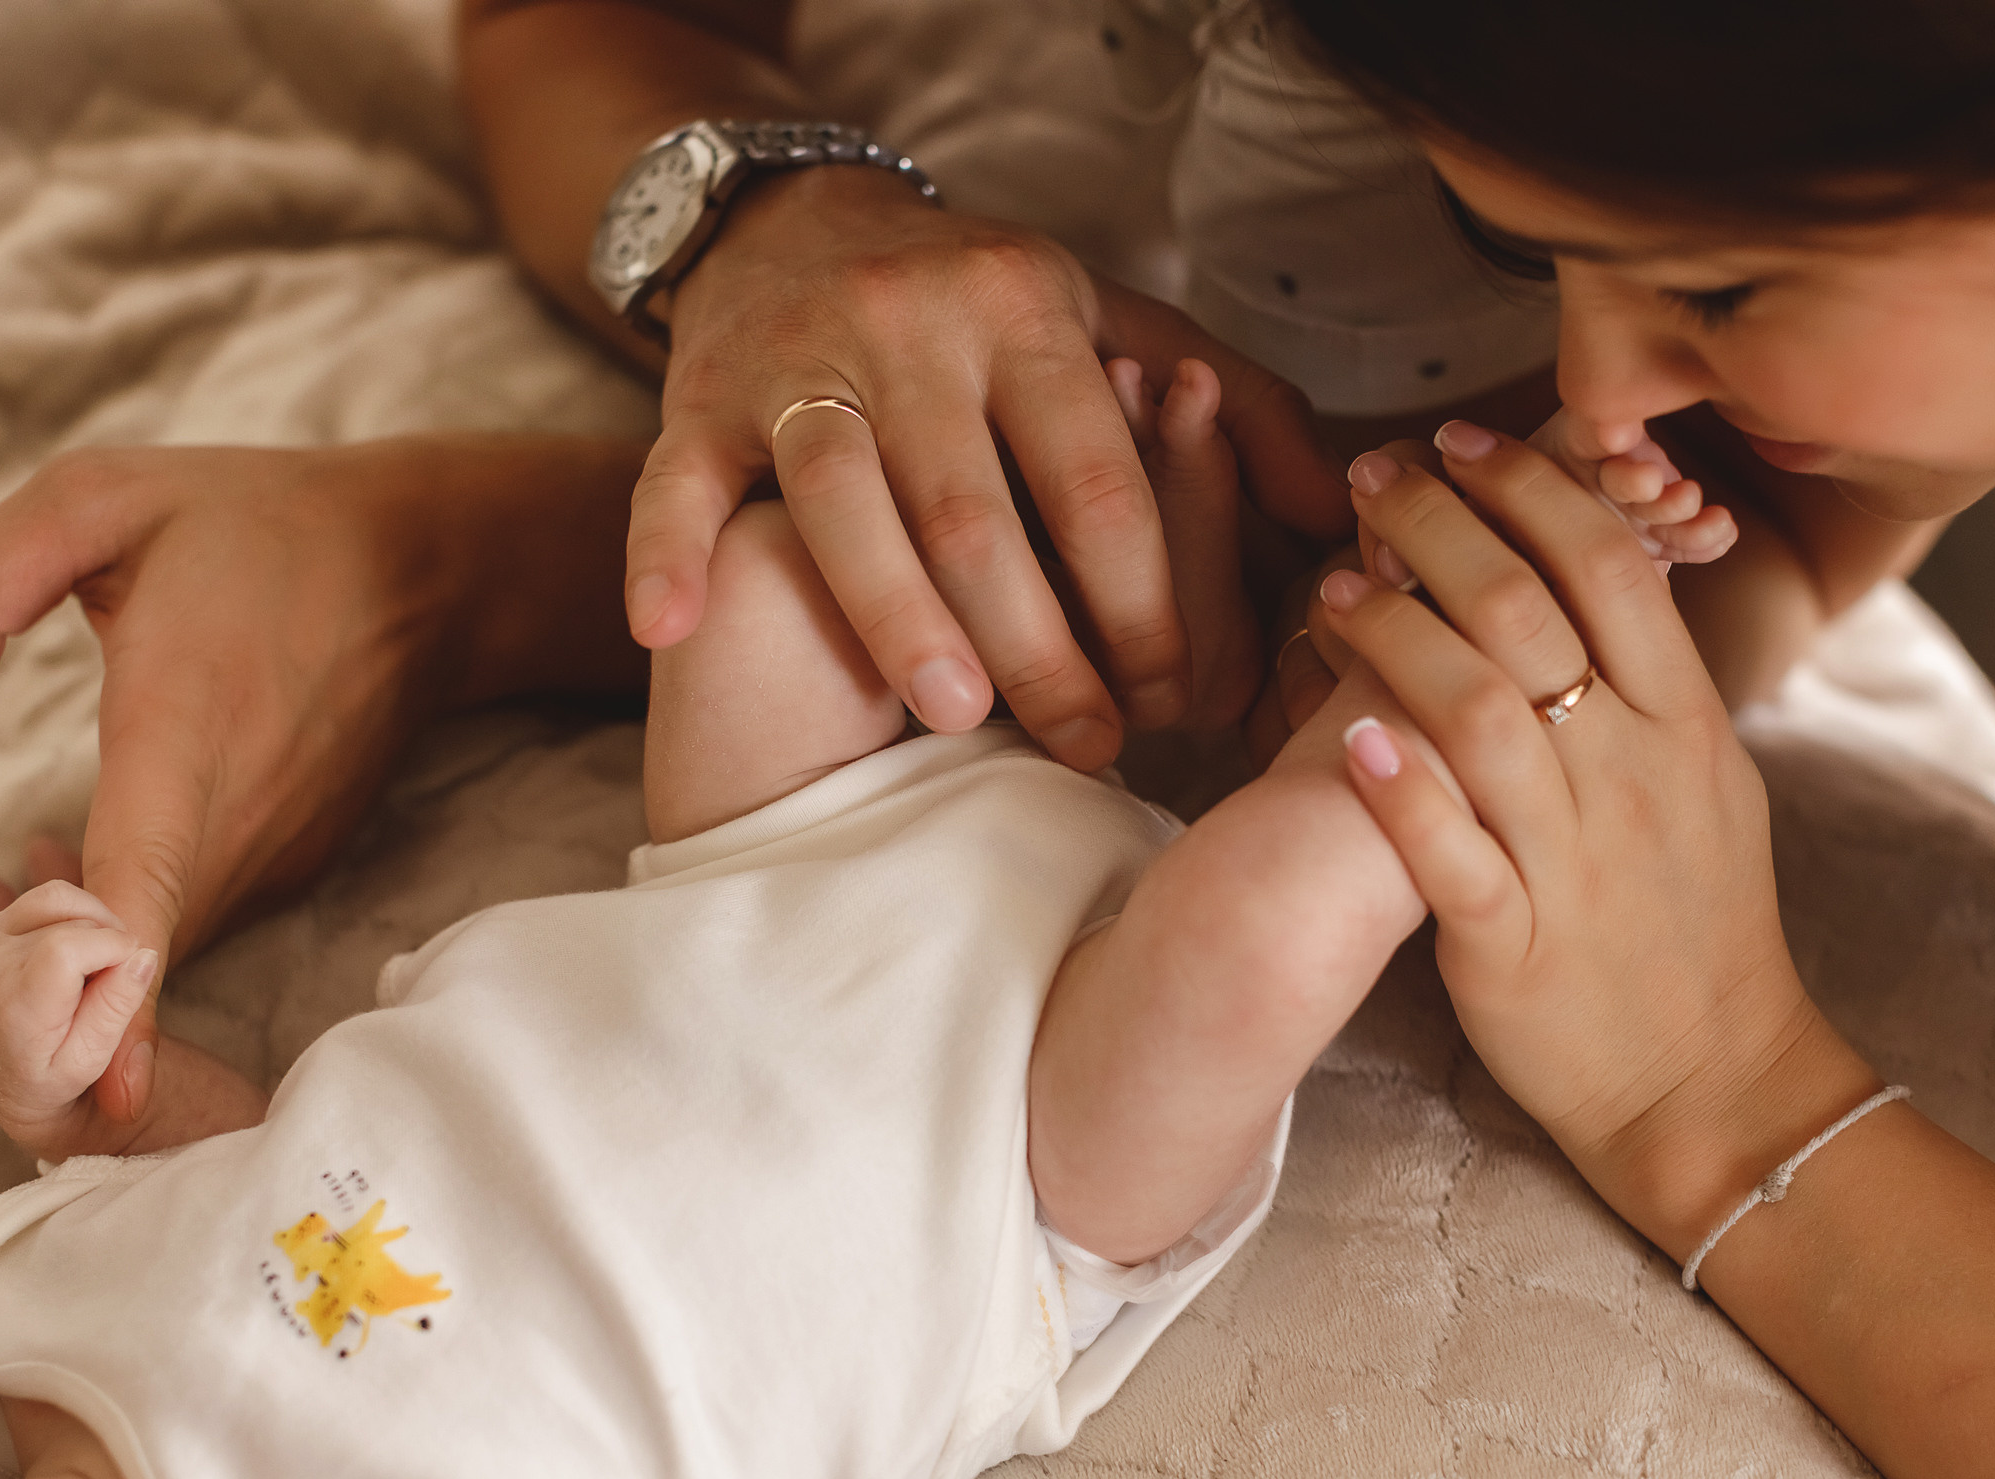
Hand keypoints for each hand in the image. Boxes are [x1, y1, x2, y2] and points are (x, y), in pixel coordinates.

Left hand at [0, 443, 493, 1117]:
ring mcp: (269, 852)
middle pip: (121, 959)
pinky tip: (52, 873)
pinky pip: (176, 926)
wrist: (426, 572)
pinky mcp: (281, 866)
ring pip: (146, 952)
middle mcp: (237, 818)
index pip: (145, 887)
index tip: (100, 1100)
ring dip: (52, 961)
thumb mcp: (96, 500)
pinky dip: (108, 932)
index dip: (113, 997)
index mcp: (183, 729)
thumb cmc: (255, 527)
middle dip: (11, 1003)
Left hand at [0, 882, 157, 1158]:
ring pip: (62, 898)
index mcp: (16, 1006)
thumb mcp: (94, 1063)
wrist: (14, 1086)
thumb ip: (120, 1012)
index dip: (116, 950)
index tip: (133, 975)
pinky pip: (53, 895)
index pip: (69, 947)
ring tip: (102, 966)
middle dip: (113, 944)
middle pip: (76, 924)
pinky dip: (82, 913)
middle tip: (112, 988)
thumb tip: (143, 959)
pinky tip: (85, 949)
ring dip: (98, 922)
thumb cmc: (58, 1079)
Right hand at [625, 169, 1348, 770]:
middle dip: (1041, 643)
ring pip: (844, 499)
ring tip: (959, 720)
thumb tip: (1328, 510)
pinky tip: (670, 629)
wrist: (796, 219)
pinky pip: (679, 481)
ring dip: (898, 617)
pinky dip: (665, 553)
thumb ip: (1235, 410)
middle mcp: (911, 326)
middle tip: (1087, 743)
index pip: (1093, 477)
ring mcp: (798, 362)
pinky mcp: (700, 398)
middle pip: (975, 510)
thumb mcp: (1117, 327)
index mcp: (1024, 311)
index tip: (1173, 701)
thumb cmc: (984, 310)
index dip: (1142, 599)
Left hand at [1319, 425, 1868, 1257]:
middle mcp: (1633, 774)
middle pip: (1531, 609)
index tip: (1458, 442)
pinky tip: (1347, 736)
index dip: (1528, 486)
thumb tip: (1616, 564)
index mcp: (1682, 723)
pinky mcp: (1517, 942)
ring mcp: (1576, 858)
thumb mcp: (1708, 783)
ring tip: (1333, 591)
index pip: (1607, 563)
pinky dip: (1400, 789)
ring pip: (1483, 714)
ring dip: (1398, 636)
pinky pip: (1453, 853)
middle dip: (1442, 526)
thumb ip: (1656, 677)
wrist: (1715, 1084)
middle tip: (1373, 477)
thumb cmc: (1699, 928)